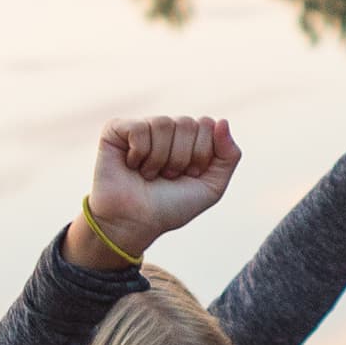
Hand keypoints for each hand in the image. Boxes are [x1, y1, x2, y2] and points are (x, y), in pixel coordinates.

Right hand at [75, 114, 240, 265]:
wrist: (134, 223)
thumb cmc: (170, 207)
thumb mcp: (211, 187)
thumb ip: (229, 156)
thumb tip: (223, 121)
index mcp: (189, 138)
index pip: (208, 124)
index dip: (201, 154)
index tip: (189, 175)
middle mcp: (167, 129)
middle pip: (187, 123)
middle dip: (180, 158)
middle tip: (167, 177)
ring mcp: (142, 127)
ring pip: (163, 123)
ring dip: (159, 159)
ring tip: (149, 174)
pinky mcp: (116, 130)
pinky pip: (139, 128)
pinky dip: (139, 153)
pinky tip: (131, 165)